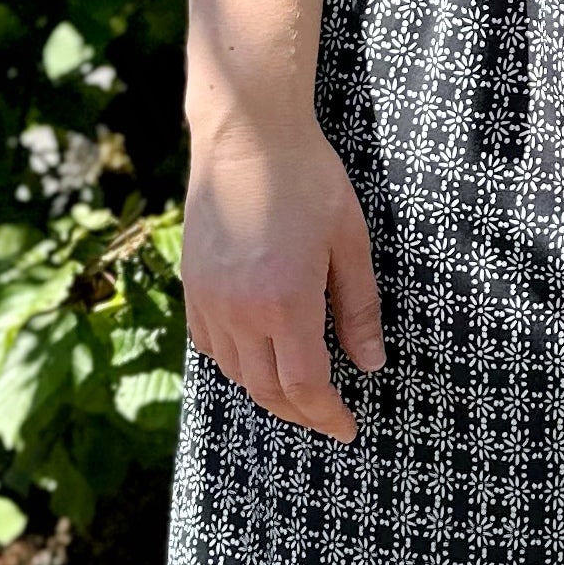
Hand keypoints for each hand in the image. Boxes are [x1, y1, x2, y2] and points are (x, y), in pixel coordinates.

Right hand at [182, 112, 386, 440]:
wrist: (246, 136)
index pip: (305, 386)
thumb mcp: (351, 243)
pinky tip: (257, 362)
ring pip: (235, 373)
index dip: (327, 415)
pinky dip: (236, 366)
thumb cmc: (310, 181)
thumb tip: (371, 363)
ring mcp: (209, 300)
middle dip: (300, 414)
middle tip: (328, 419)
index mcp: (286, 302)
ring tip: (298, 396)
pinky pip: (210, 347)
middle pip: (267, 390)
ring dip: (268, 394)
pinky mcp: (192, 286)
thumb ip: (358, 309)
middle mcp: (240, 311)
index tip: (348, 428)